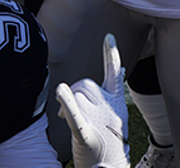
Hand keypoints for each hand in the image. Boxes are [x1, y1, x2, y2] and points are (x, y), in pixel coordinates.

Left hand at [56, 34, 128, 167]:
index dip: (111, 54)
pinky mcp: (85, 133)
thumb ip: (112, 92)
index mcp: (118, 103)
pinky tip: (60, 91)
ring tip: (67, 120)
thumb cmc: (109, 143)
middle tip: (66, 110)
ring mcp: (98, 120)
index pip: (114, 74)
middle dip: (73, 93)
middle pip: (85, 84)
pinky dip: (67, 102)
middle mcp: (110, 109)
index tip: (108, 36)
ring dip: (66, 104)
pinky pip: (75, 112)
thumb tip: (119, 69)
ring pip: (76, 95)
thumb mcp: (114, 114)